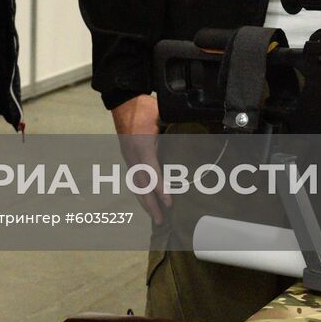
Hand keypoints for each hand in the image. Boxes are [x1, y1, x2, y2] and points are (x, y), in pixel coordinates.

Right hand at [110, 94, 170, 222]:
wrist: (123, 100)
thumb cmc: (143, 107)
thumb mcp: (161, 114)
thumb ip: (176, 126)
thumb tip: (198, 133)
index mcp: (142, 146)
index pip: (151, 173)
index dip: (160, 189)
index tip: (170, 203)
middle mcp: (133, 155)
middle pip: (141, 185)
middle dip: (151, 205)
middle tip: (162, 221)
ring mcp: (128, 157)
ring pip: (136, 185)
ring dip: (144, 202)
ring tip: (155, 216)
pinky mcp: (128, 156)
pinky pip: (134, 178)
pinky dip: (141, 192)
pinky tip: (147, 199)